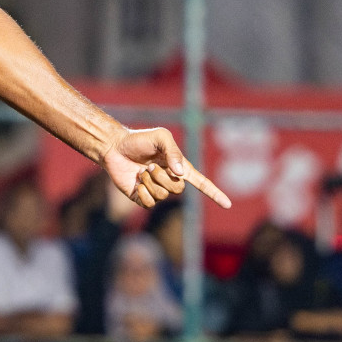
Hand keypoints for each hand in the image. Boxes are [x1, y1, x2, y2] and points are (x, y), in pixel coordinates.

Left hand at [101, 127, 231, 210]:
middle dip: (163, 177)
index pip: (201, 183)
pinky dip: (143, 192)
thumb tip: (180, 174)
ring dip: (150, 181)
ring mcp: (155, 190)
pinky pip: (149, 204)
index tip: (227, 204)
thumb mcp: (159, 137)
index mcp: (178, 168)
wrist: (114, 147)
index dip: (214, 193)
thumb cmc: (138, 140)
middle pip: (178, 189)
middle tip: (149, 165)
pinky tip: (136, 182)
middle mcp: (169, 180)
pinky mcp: (141, 197)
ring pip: (163, 196)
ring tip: (141, 171)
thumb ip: (173, 151)